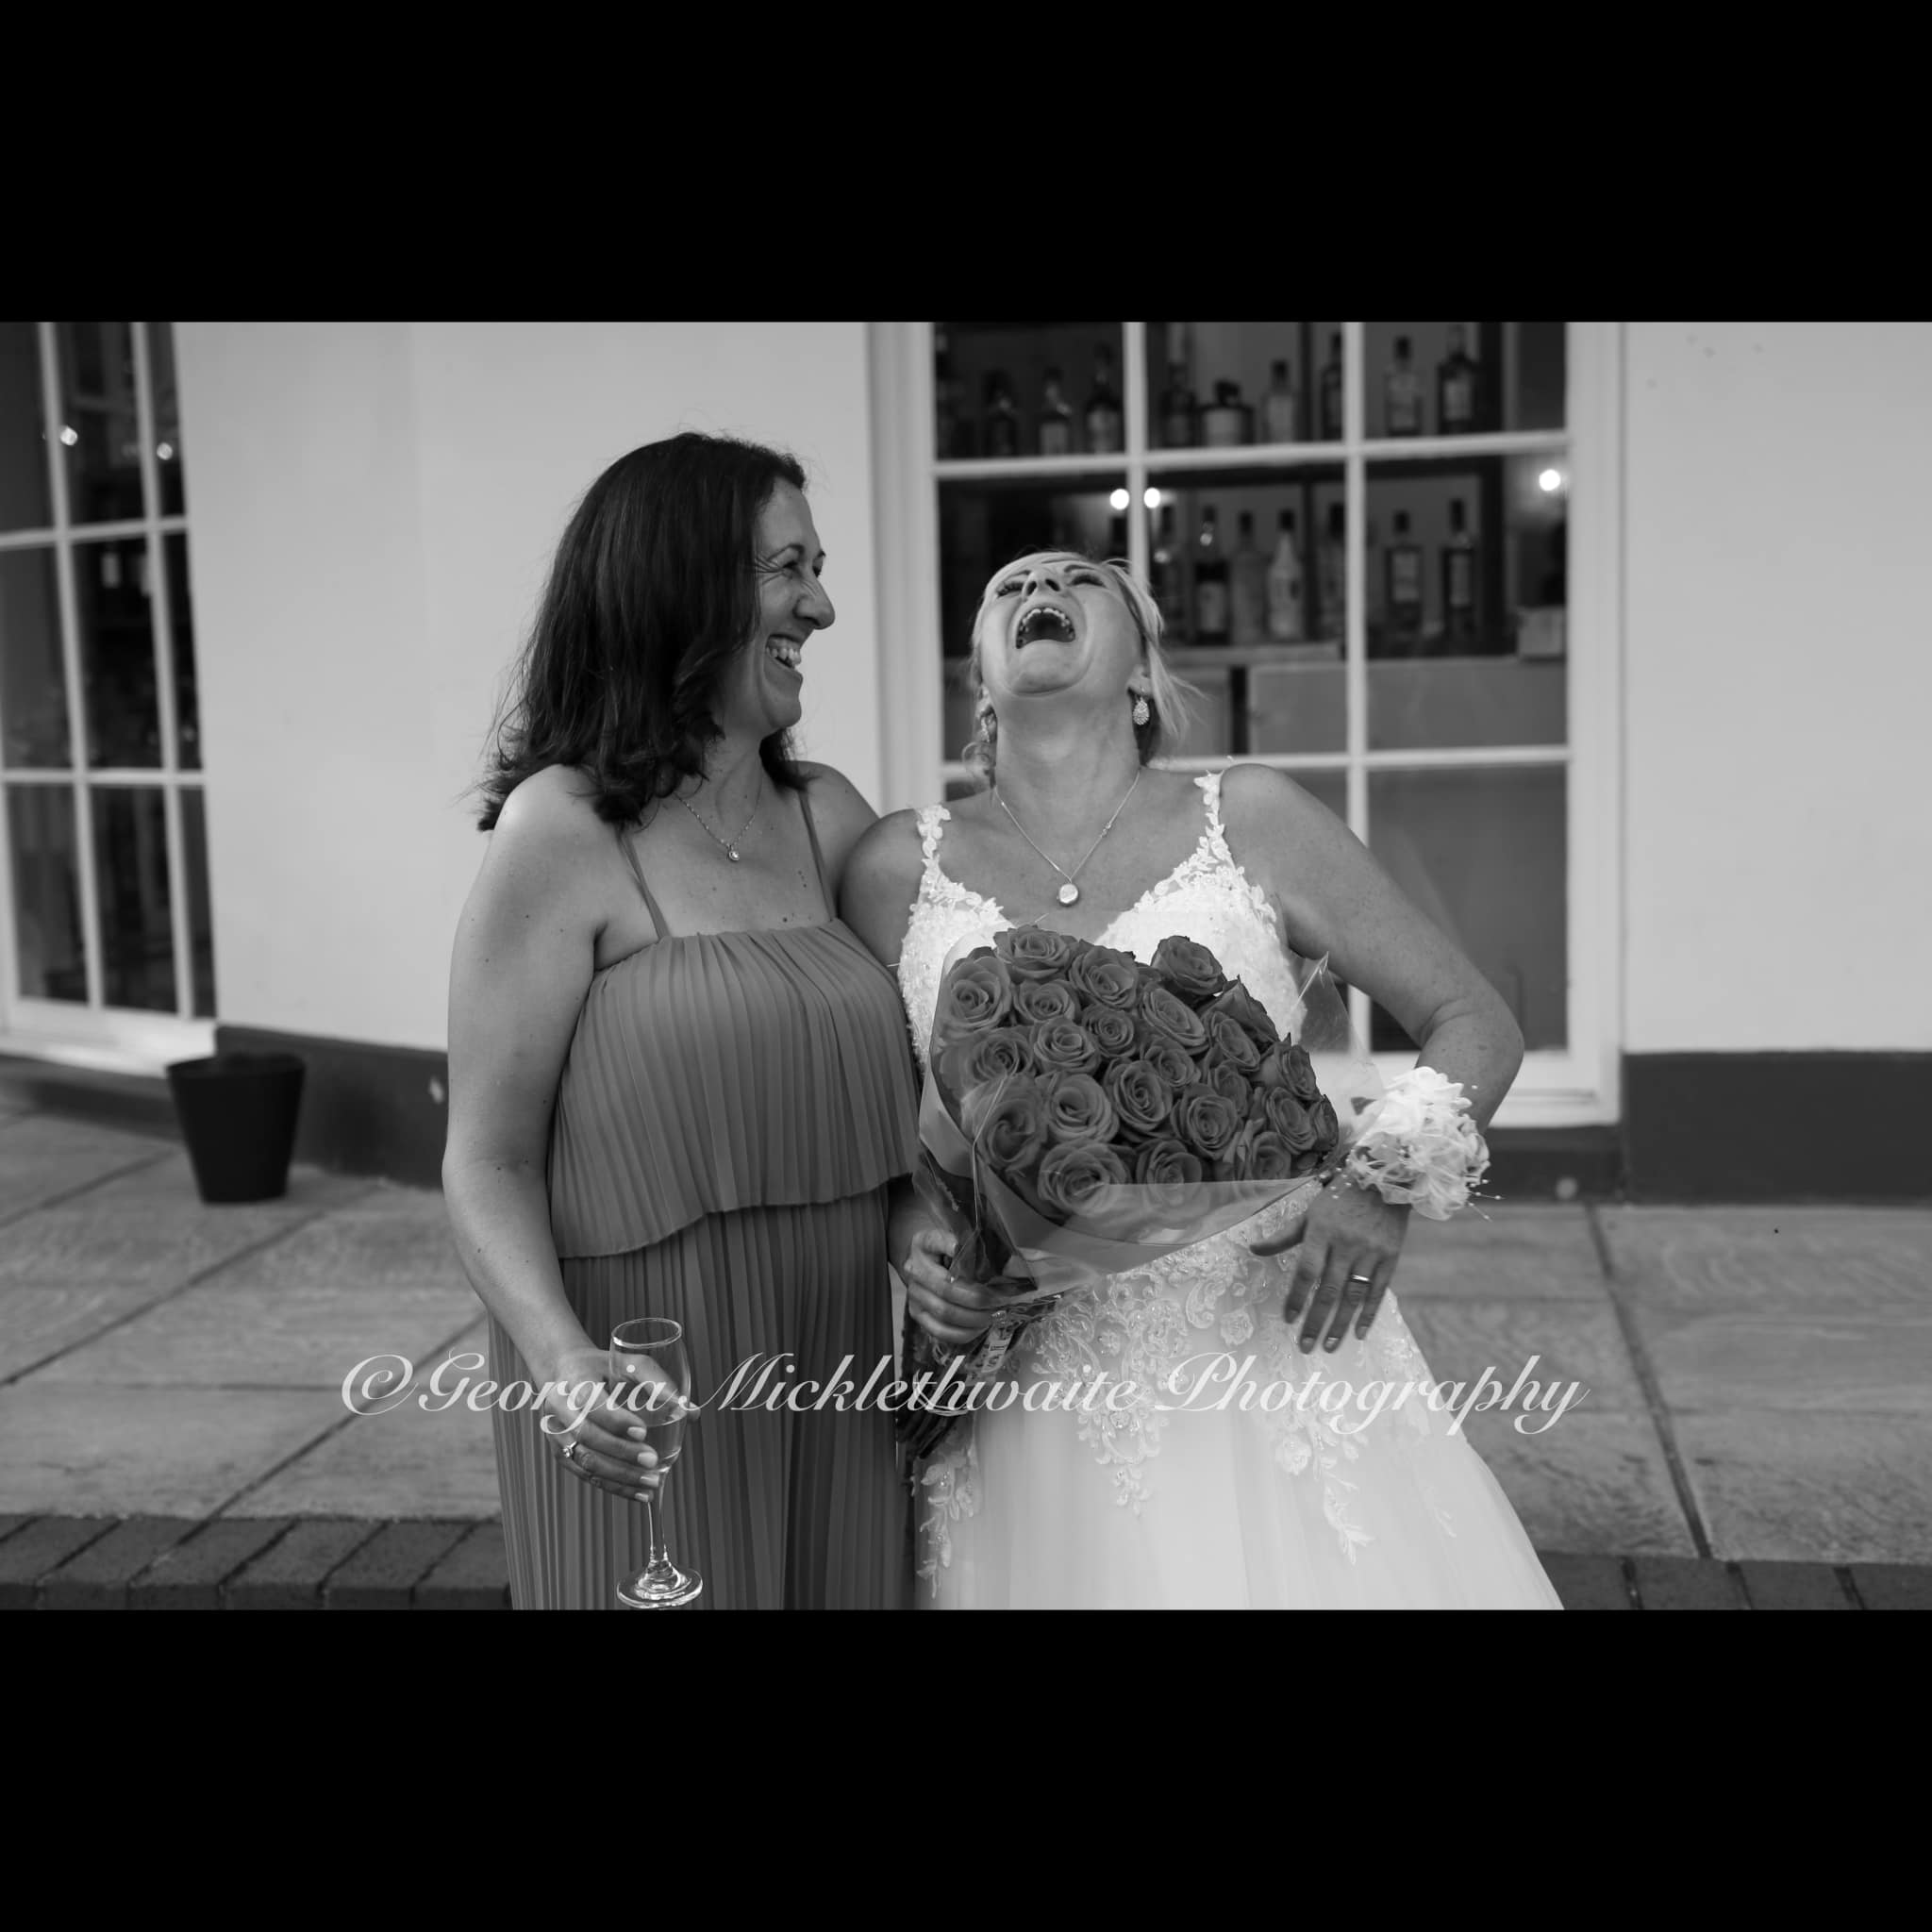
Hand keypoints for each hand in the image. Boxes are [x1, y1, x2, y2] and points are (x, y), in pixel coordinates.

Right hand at [535, 1344, 693, 1501]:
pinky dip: (613, 1486)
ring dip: (619, 1476)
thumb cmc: (602, 1367)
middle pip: (587, 1437)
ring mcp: (557, 1434)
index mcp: (575, 1381)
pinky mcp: (560, 1453)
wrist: (563, 1372)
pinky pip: (586, 1475)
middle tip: (653, 1461)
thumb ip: (658, 1382)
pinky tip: (638, 1493)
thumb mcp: (628, 1362)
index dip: (616, 1420)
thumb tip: (690, 1411)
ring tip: (652, 1483)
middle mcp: (560, 1410)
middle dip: (621, 1452)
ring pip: (585, 1461)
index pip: (591, 1404)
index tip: (643, 1431)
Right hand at [897, 1219, 1003, 1350]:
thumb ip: (981, 1250)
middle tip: (1000, 1301)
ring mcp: (914, 1294)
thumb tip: (1013, 1268)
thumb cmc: (951, 1253)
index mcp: (924, 1243)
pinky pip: (940, 1331)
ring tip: (994, 1315)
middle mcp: (914, 1268)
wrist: (927, 1266)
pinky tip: (980, 1327)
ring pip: (944, 1312)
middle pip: (946, 1288)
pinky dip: (964, 1332)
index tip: (961, 1248)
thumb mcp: (962, 1242)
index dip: (949, 1245)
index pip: (936, 1241)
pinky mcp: (917, 1314)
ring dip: (974, 1318)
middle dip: (978, 1299)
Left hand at [1252, 1176, 1407, 1352]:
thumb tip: (1253, 1249)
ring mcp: (1369, 1252)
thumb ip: (1283, 1236)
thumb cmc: (1340, 1199)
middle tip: (1306, 1346)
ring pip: (1353, 1295)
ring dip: (1340, 1324)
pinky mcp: (1390, 1257)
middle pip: (1329, 1289)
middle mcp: (1345, 1245)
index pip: (1306, 1271)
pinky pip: (1377, 1291)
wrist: (1384, 1181)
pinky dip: (1368, 1314)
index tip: (1288, 1320)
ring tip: (1329, 1345)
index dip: (1297, 1297)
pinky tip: (1359, 1333)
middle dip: (1316, 1320)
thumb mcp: (1309, 1214)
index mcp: (1321, 1232)